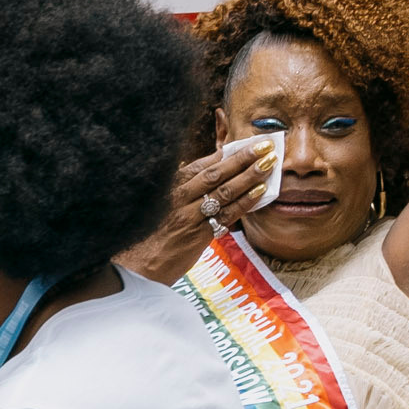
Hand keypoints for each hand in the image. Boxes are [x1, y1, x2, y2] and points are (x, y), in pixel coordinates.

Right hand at [117, 139, 277, 282]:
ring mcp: (190, 216)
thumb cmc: (152, 233)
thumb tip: (214, 168)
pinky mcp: (199, 235)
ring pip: (224, 192)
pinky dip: (245, 201)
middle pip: (216, 174)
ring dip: (249, 176)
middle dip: (242, 158)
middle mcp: (179, 198)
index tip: (247, 143)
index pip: (203, 164)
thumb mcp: (163, 203)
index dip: (227, 152)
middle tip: (265, 146)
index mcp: (171, 186)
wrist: (140, 265)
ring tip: (268, 164)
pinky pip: (227, 215)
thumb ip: (186, 186)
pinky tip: (260, 191)